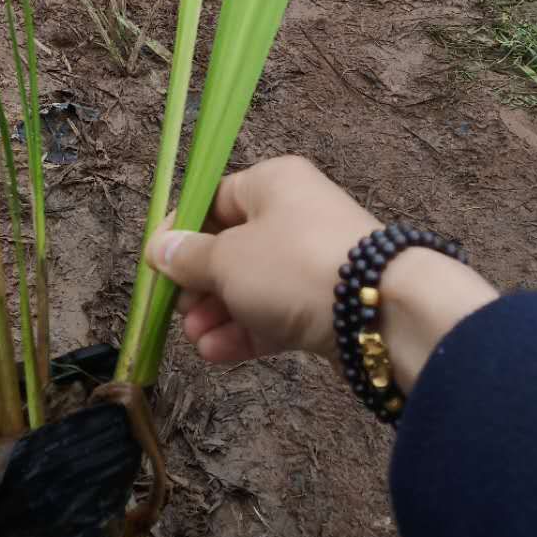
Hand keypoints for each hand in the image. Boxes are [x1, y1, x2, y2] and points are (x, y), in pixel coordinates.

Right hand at [146, 155, 378, 363]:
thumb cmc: (293, 265)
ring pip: (253, 284)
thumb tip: (160, 248)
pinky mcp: (326, 303)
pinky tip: (217, 353)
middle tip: (179, 311)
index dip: (182, 230)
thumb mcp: (228, 259)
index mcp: (272, 183)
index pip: (215, 200)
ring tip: (196, 340)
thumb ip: (189, 257)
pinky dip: (246, 330)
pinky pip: (276, 312)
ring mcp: (312, 261)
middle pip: (232, 246)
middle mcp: (294, 214)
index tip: (158, 263)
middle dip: (200, 283)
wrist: (379, 310)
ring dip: (219, 312)